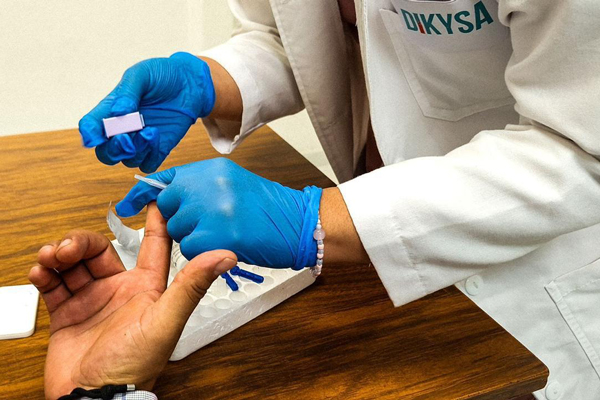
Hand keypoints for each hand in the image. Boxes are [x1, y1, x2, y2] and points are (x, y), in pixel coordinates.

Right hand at [28, 203, 236, 398]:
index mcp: (147, 287)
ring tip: (50, 259)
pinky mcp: (67, 312)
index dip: (155, 220)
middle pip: (100, 249)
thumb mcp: (166, 319)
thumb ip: (192, 285)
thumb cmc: (134, 365)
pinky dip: (43, 272)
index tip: (153, 195)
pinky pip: (53, 282)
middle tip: (67, 248)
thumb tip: (226, 255)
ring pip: (74, 261)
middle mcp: (119, 289)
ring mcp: (92, 299)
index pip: (154, 244)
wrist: (93, 397)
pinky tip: (40, 272)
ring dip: (59, 253)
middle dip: (81, 241)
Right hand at [78, 52, 215, 172]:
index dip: (90, 134)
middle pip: (106, 153)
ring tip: (150, 130)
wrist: (191, 83)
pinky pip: (148, 165)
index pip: (90, 127)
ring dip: (136, 151)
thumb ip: (128, 92)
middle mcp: (122, 129)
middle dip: (113, 150)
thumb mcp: (142, 74)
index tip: (96, 137)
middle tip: (126, 137)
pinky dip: (150, 157)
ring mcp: (140, 141)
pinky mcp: (158, 149)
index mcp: (110, 110)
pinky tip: (157, 137)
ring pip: (127, 160)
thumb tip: (118, 113)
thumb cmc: (162, 75)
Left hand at [115, 158, 322, 268]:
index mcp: (210, 170)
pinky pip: (192, 250)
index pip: (165, 178)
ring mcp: (212, 210)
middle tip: (207, 225)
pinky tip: (226, 246)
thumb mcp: (232, 183)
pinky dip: (205, 254)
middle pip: (168, 207)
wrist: (300, 223)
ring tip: (223, 234)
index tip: (125, 205)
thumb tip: (170, 194)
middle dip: (181, 221)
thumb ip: (201, 187)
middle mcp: (207, 185)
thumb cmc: (270, 209)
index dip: (143, 193)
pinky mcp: (219, 236)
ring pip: (178, 231)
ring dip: (195, 239)